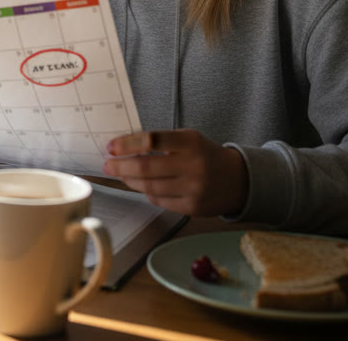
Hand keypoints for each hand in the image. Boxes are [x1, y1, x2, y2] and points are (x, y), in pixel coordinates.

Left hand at [102, 129, 247, 216]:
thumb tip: (124, 149)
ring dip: (130, 181)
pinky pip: (159, 200)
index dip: (126, 144)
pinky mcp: (192, 207)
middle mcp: (193, 165)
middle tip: (108, 165)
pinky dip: (147, 193)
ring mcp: (193, 188)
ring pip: (149, 186)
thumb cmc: (206, 155)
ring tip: (121, 175)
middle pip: (146, 167)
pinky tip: (143, 186)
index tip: (111, 147)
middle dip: (121, 166)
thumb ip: (161, 143)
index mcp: (191, 142)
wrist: (239, 180)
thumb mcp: (189, 140)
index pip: (151, 140)